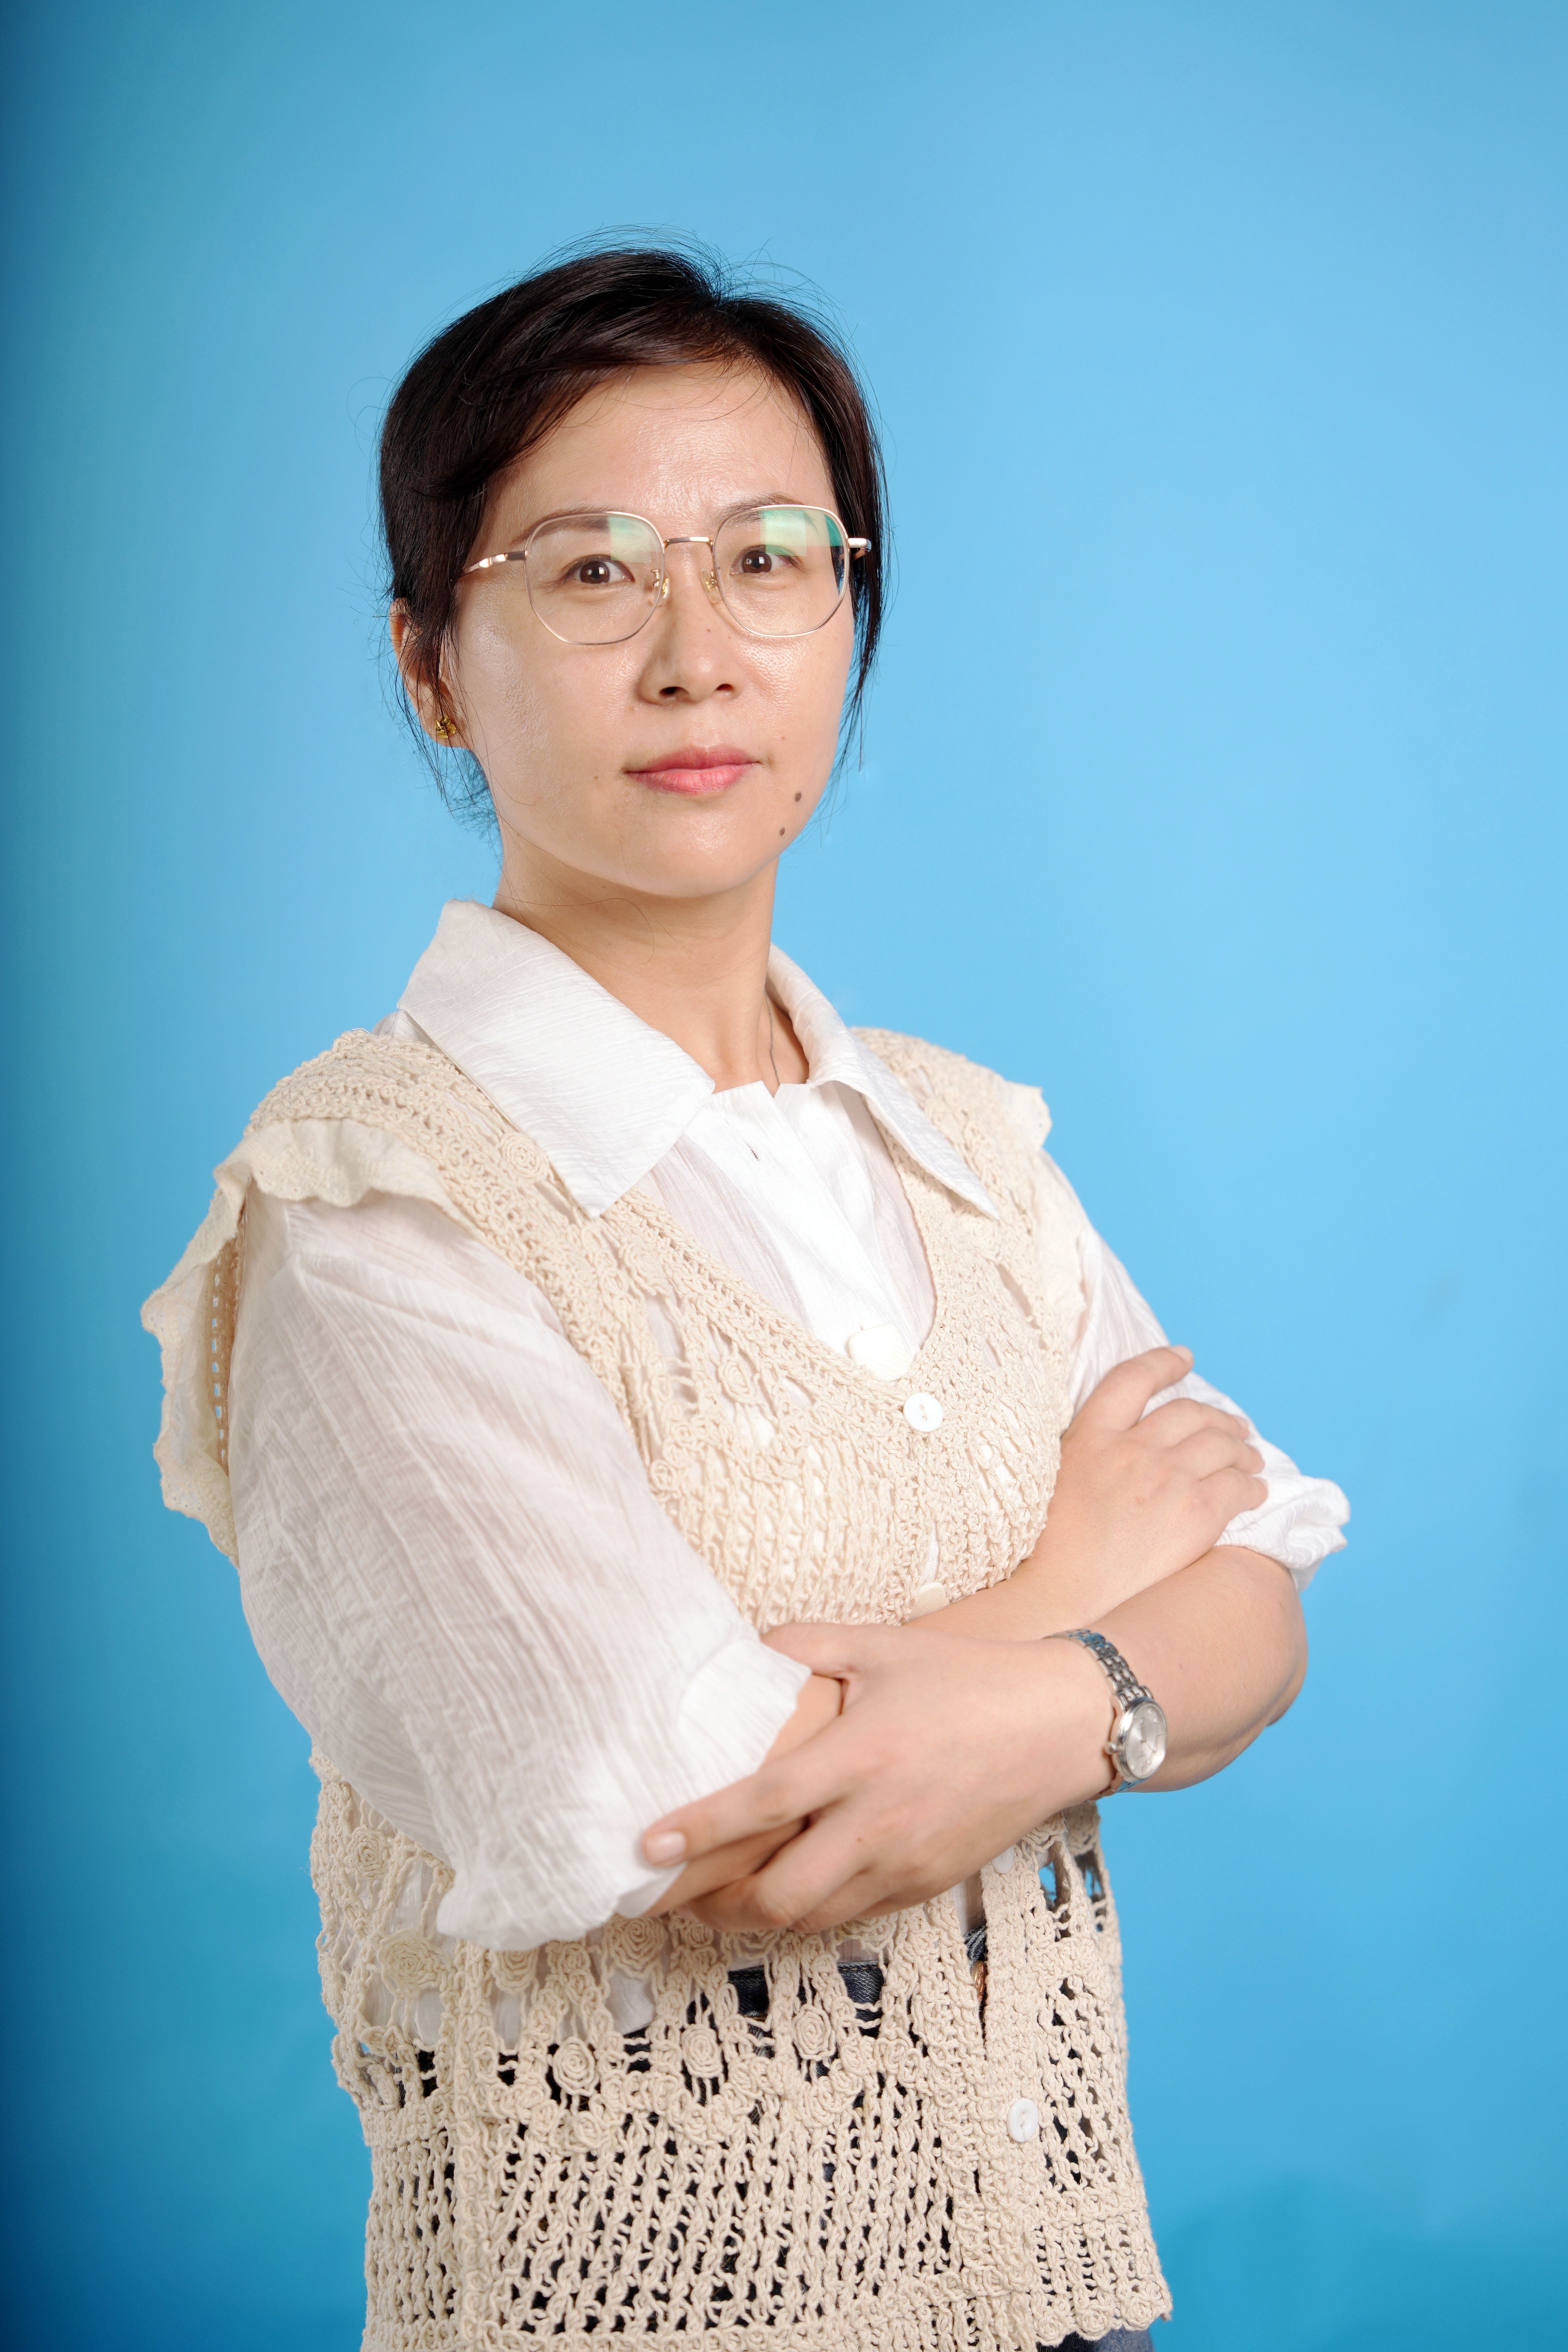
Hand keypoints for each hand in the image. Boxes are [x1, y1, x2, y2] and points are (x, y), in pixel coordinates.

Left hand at [642, 1621, 1110, 1934]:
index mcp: (861, 1756)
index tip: (647, 1843)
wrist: (1057, 1725)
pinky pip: (854, 1914)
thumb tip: (744, 1648)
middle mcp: (879, 1820)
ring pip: (812, 1917)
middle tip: (675, 1890)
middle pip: (779, 1893)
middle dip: (715, 1904)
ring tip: (718, 1899)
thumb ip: (806, 1644)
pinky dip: (811, 1911)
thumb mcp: (882, 1644)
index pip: (761, 1805)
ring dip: (757, 1916)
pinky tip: (790, 1889)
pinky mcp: (928, 1884)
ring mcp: (906, 1861)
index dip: (699, 1829)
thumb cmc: (966, 1677)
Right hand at [1018, 1345, 1265, 1625]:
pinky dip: (1252, 1485)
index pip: (1133, 1379)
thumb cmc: (1048, 1550)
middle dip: (1218, 1416)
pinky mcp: (1196, 1514)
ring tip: (1251, 1457)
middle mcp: (1131, 1449)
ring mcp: (1166, 1479)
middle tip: (1234, 1426)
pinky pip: (1239, 1487)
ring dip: (1242, 1448)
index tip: (1185, 1359)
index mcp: (1090, 1435)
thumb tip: (1113, 1445)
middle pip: (1189, 1412)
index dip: (1163, 1363)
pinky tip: (1256, 1492)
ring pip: (1221, 1445)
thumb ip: (1087, 1453)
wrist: (1061, 1597)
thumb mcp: (1053, 1479)